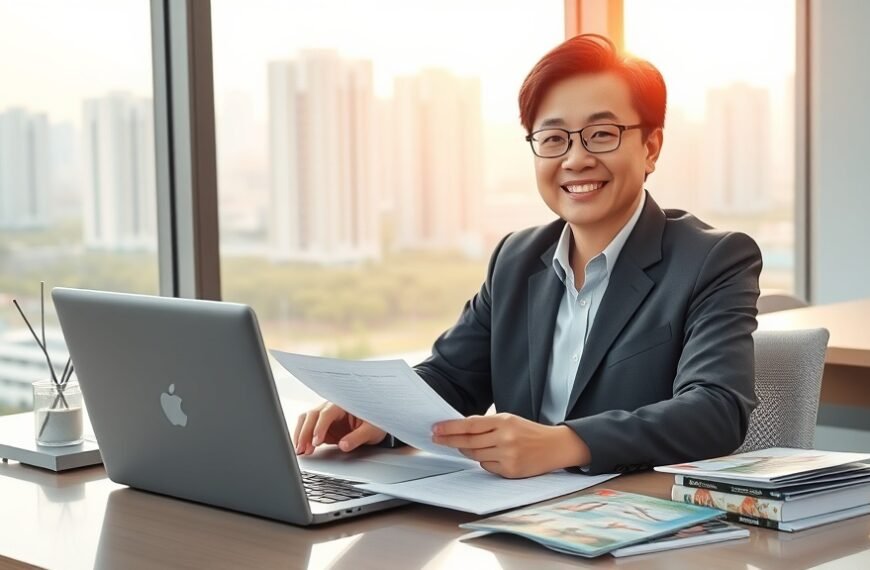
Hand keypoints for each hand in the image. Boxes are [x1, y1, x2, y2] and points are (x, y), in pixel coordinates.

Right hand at [293, 402, 385, 454]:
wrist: (375, 424)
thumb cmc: (375, 422)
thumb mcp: (371, 431)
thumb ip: (357, 437)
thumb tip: (344, 445)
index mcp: (344, 403)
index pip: (327, 413)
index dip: (320, 427)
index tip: (316, 441)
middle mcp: (332, 407)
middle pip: (312, 415)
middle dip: (305, 432)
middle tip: (303, 449)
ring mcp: (325, 416)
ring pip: (306, 420)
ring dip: (301, 434)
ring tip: (300, 451)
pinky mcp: (322, 426)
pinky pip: (308, 428)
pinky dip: (302, 438)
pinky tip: (301, 449)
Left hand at [431, 413, 590, 477]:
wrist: (555, 446)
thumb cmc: (528, 432)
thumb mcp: (509, 420)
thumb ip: (487, 425)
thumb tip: (459, 430)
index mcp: (504, 422)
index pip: (470, 425)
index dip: (450, 427)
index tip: (436, 428)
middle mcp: (505, 438)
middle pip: (469, 442)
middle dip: (449, 440)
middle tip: (436, 438)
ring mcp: (508, 455)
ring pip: (475, 455)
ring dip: (466, 451)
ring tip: (461, 446)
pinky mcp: (510, 470)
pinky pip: (487, 467)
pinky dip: (484, 461)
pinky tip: (490, 456)